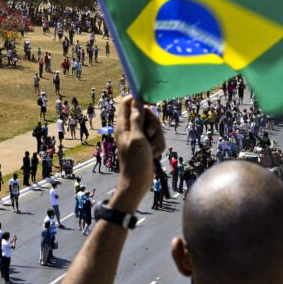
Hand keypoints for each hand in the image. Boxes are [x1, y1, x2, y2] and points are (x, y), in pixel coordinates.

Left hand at [111, 96, 164, 212]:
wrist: (138, 182)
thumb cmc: (135, 161)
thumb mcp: (137, 138)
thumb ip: (137, 119)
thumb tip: (136, 101)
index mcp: (123, 125)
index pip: (128, 102)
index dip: (139, 101)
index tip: (149, 107)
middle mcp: (130, 128)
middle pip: (146, 113)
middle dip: (154, 123)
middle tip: (151, 134)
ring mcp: (139, 136)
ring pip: (154, 126)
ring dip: (158, 137)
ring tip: (153, 149)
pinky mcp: (147, 144)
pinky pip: (157, 137)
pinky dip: (159, 145)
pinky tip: (155, 154)